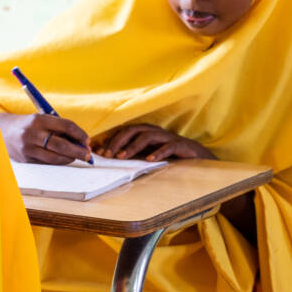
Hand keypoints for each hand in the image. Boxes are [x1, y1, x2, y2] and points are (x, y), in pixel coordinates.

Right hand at [0, 112, 93, 163]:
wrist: (2, 131)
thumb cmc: (28, 125)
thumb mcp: (42, 120)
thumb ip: (59, 128)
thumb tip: (81, 142)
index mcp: (39, 120)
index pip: (66, 126)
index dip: (80, 134)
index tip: (88, 141)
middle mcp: (32, 134)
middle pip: (62, 145)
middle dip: (78, 151)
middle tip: (88, 155)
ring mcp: (28, 148)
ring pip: (55, 158)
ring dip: (69, 159)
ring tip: (77, 157)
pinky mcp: (26, 159)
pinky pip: (47, 163)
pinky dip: (58, 162)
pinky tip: (64, 159)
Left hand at [94, 123, 214, 161]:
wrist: (193, 154)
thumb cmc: (165, 153)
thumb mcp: (145, 152)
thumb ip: (129, 151)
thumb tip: (105, 154)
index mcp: (144, 131)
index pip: (123, 132)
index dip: (110, 140)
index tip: (98, 151)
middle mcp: (153, 131)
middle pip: (132, 131)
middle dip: (117, 142)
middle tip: (107, 155)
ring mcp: (166, 137)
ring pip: (146, 137)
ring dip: (133, 146)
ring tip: (123, 157)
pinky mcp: (178, 145)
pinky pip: (167, 147)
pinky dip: (157, 153)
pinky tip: (149, 160)